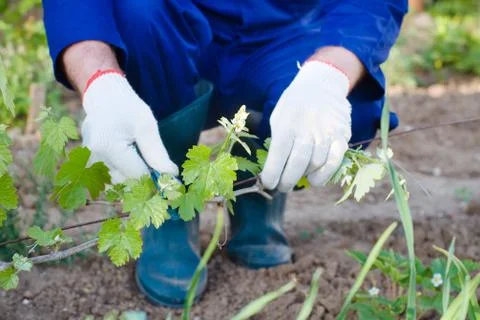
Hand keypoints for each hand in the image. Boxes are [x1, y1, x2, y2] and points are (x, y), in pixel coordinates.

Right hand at [81, 72, 177, 182]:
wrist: (103, 96)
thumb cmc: (126, 107)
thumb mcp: (146, 125)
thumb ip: (157, 153)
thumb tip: (170, 175)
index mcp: (107, 147)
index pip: (138, 176)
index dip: (156, 178)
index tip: (169, 176)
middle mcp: (94, 158)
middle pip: (127, 182)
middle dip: (144, 178)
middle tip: (155, 165)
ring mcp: (88, 161)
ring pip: (119, 182)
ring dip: (133, 175)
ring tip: (138, 156)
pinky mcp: (88, 163)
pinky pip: (111, 176)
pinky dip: (123, 172)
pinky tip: (128, 157)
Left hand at [261, 60, 351, 191]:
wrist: (321, 84)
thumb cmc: (293, 105)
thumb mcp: (278, 117)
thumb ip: (277, 142)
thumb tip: (274, 170)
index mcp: (287, 124)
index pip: (278, 156)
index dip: (272, 175)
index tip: (268, 184)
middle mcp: (307, 129)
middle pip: (297, 165)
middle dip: (286, 181)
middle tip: (282, 187)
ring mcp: (327, 133)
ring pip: (315, 166)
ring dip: (304, 177)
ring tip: (296, 177)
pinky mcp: (342, 136)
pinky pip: (334, 162)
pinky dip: (324, 175)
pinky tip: (315, 178)